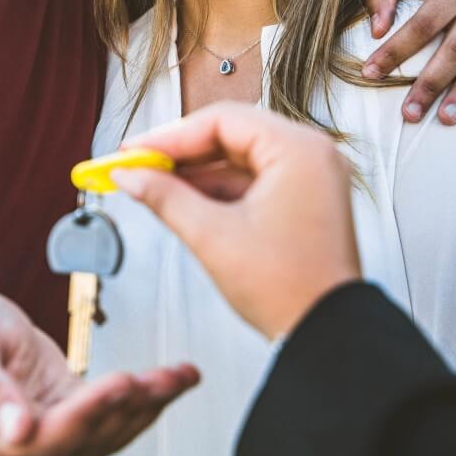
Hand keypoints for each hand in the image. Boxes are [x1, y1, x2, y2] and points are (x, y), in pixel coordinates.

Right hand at [0, 290, 199, 455]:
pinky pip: (112, 421)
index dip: (86, 415)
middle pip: (83, 441)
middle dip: (129, 408)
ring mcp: (46, 445)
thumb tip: (18, 432)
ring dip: (147, 406)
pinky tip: (174, 381)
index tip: (120, 383)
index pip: (44, 439)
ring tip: (180, 376)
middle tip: (164, 377)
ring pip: (106, 435)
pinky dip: (146, 402)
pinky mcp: (70, 425)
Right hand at [111, 103, 361, 340]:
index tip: (133, 151)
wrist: (325, 335)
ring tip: (152, 185)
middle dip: (180, 153)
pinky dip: (219, 190)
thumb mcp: (212, 236)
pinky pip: (254, 181)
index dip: (169, 136)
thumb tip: (129, 175)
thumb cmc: (288, 288)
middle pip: (231, 134)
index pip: (222, 121)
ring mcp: (310, 177)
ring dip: (197, 173)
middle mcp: (311, 154)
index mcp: (299, 150)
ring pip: (240, 158)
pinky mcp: (304, 200)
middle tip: (136, 164)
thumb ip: (165, 197)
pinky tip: (184, 201)